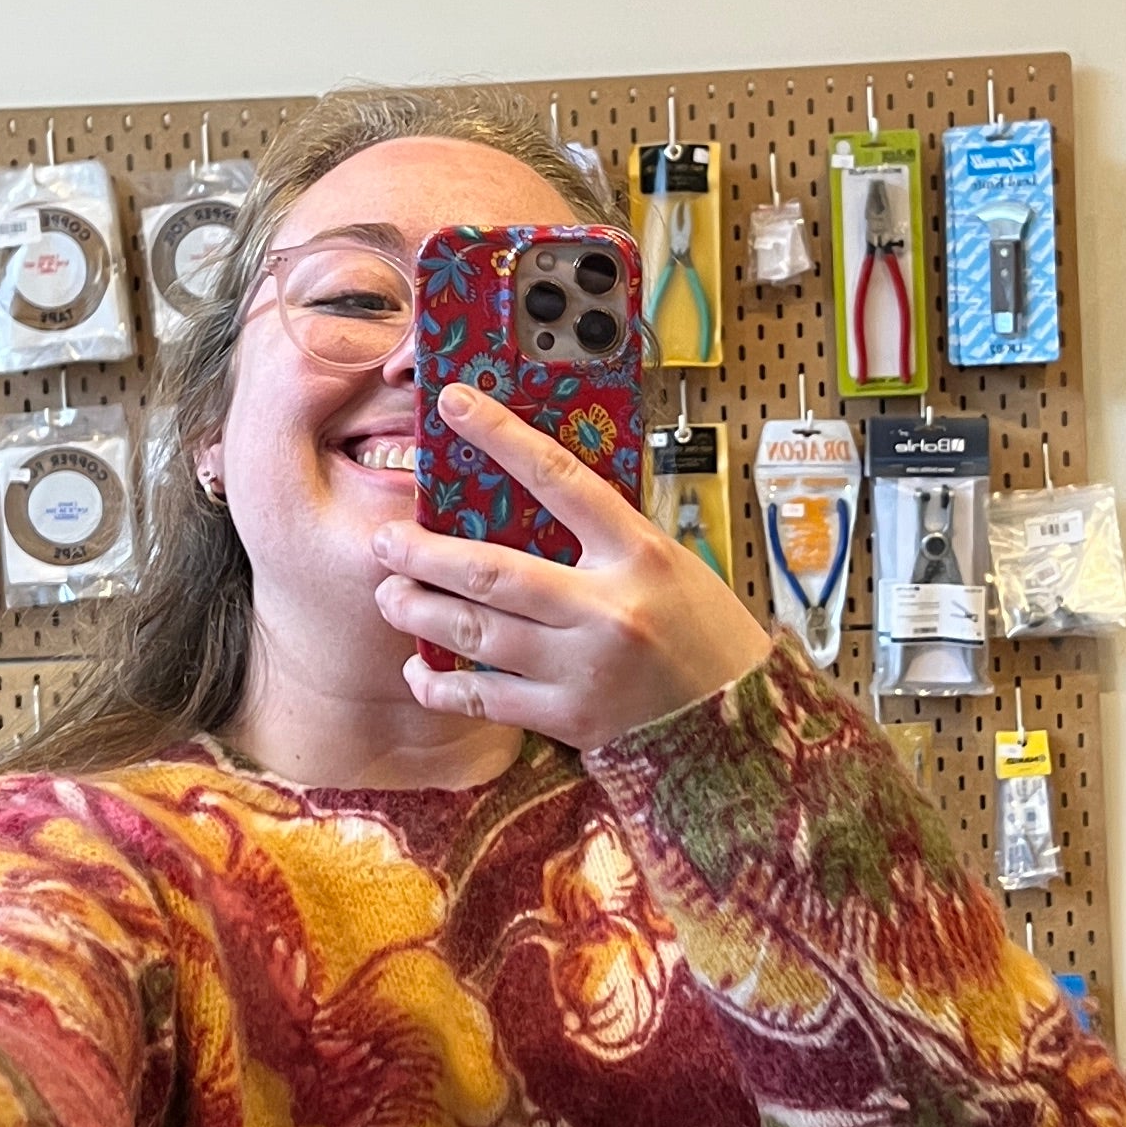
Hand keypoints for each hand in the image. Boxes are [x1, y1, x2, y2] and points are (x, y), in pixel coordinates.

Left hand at [369, 385, 770, 752]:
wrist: (739, 723)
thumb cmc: (701, 634)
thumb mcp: (667, 565)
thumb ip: (603, 537)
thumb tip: (526, 496)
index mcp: (638, 553)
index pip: (560, 477)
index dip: (502, 436)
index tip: (454, 404)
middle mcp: (609, 608)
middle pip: (492, 570)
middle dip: (424, 554)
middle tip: (386, 541)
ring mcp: (585, 667)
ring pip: (476, 633)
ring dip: (419, 611)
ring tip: (391, 595)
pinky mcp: (570, 718)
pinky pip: (484, 699)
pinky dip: (441, 684)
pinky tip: (419, 670)